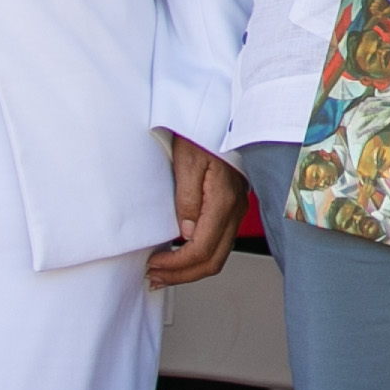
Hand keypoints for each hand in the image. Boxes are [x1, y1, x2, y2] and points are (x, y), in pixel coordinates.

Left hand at [147, 131, 240, 286]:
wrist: (222, 111)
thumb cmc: (204, 130)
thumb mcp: (187, 161)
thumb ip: (187, 199)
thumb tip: (184, 234)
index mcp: (224, 200)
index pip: (202, 250)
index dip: (176, 266)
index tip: (153, 266)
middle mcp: (235, 208)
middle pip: (213, 260)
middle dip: (182, 275)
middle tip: (154, 278)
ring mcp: (237, 208)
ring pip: (218, 254)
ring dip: (190, 268)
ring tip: (163, 271)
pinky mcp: (232, 205)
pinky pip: (219, 241)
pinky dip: (199, 255)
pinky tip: (180, 253)